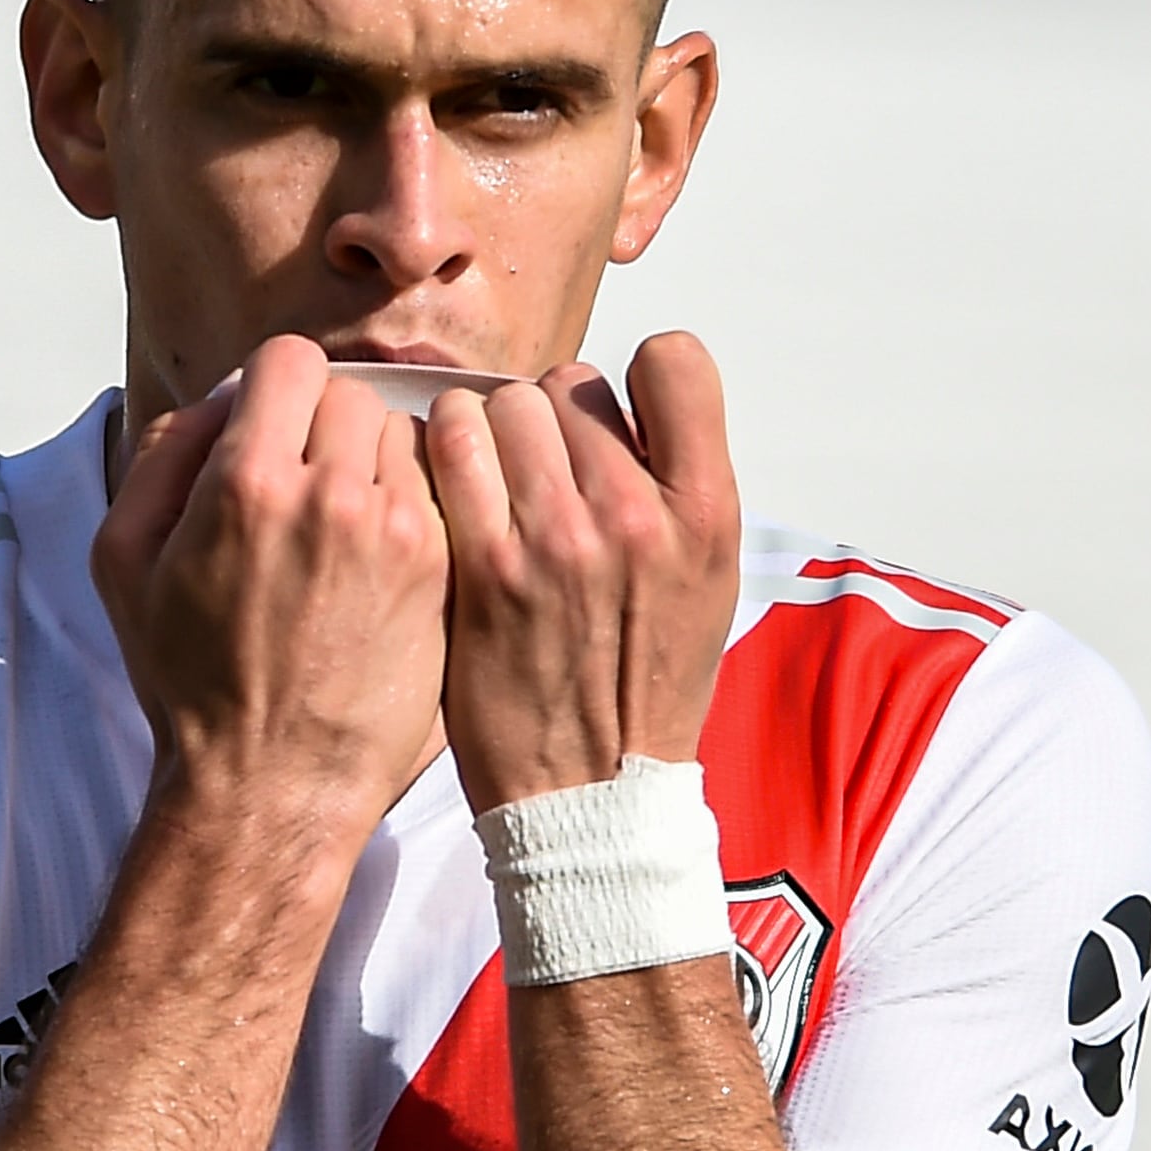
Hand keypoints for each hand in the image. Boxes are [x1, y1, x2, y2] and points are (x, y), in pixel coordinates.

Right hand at [94, 336, 452, 841]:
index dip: (277, 389)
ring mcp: (398, 533)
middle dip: (324, 428)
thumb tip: (218, 404)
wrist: (272, 784)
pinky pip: (440, 493)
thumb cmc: (191, 684)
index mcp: (246, 482)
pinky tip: (383, 559)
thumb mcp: (123, 564)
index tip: (274, 426)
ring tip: (346, 527)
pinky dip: (415, 508)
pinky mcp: (444, 572)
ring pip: (404, 438)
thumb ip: (160, 456)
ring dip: (377, 465)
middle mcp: (330, 495)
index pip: (290, 361)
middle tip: (306, 486)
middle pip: (350, 394)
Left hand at [423, 333, 742, 813]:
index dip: (637, 377)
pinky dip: (444, 451)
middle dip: (551, 419)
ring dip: (491, 432)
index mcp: (707, 512)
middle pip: (571, 382)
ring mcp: (557, 539)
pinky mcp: (484, 568)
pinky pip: (451, 447)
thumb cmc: (644, 684)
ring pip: (505, 404)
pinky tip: (452, 489)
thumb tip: (628, 402)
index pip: (676, 360)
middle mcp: (637, 515)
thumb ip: (677, 484)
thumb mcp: (706, 578)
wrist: (592, 790)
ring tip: (495, 483)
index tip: (616, 414)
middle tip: (542, 475)